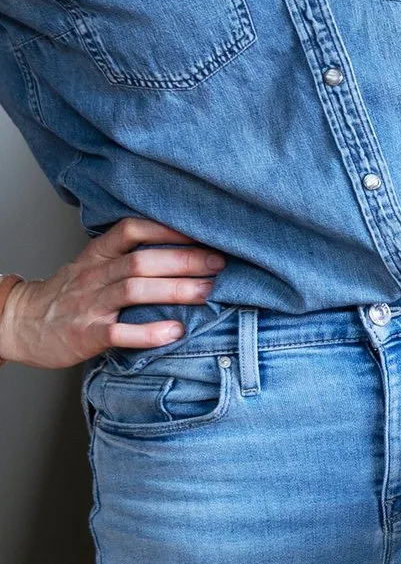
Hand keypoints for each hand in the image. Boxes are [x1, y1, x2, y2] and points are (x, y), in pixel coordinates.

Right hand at [0, 217, 224, 369]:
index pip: (131, 231)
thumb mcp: (91, 266)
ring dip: (174, 290)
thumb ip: (126, 257)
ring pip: (133, 290)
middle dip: (183, 260)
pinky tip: (176, 331)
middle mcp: (94, 276)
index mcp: (97, 256)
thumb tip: (180, 249)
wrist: (20, 324)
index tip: (201, 232)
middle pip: (141, 261)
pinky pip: (120, 332)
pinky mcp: (87, 335)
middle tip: (218, 263)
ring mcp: (90, 305)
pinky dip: (149, 332)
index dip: (166, 229)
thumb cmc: (66, 296)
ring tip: (208, 292)